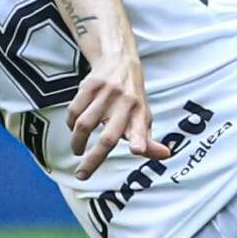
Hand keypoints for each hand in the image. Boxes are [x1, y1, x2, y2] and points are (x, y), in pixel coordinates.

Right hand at [67, 49, 170, 179]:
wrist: (120, 62)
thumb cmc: (133, 98)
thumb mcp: (144, 117)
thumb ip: (149, 140)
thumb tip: (166, 154)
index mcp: (140, 113)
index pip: (141, 130)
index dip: (140, 141)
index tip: (137, 150)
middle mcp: (125, 103)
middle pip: (107, 137)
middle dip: (93, 160)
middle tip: (81, 175)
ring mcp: (106, 93)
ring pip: (84, 125)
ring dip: (77, 143)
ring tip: (78, 150)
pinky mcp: (89, 85)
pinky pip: (74, 111)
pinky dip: (71, 124)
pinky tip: (74, 129)